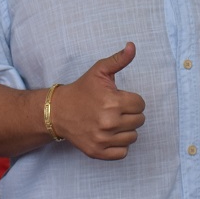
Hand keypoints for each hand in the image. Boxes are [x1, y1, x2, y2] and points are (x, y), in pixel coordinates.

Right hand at [51, 43, 145, 159]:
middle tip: (115, 110)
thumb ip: (119, 59)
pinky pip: (123, 153)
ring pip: (133, 137)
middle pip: (139, 121)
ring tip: (112, 122)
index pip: (141, 105)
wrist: (58, 111)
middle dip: (130, 114)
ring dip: (125, 130)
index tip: (119, 98)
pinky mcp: (98, 152)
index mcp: (113, 102)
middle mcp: (109, 122)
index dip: (132, 100)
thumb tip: (132, 46)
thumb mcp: (99, 71)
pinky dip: (119, 145)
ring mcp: (103, 139)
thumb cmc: (82, 90)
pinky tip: (109, 135)